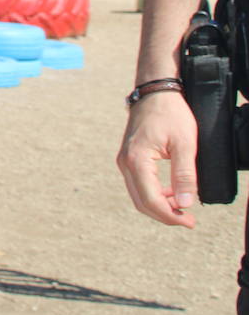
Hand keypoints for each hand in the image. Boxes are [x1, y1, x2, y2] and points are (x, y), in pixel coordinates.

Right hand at [116, 91, 198, 227]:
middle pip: (141, 202)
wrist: (154, 92)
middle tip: (188, 220)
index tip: (190, 222)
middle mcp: (125, 163)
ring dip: (159, 205)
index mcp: (136, 160)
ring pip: (138, 195)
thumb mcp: (185, 144)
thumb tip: (186, 204)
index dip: (171, 216)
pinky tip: (171, 192)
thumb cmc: (170, 114)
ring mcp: (124, 160)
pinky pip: (138, 184)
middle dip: (164, 215)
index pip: (151, 199)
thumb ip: (185, 175)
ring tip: (183, 207)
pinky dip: (154, 194)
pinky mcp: (128, 158)